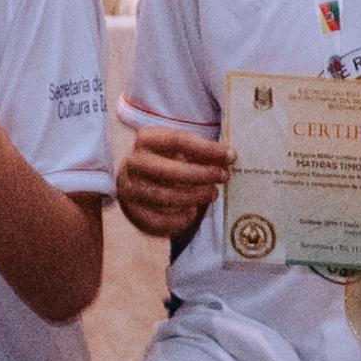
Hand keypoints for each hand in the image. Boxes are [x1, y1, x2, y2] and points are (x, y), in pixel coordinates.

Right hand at [112, 113, 233, 238]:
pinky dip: (179, 219)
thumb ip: (202, 152)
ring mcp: (129, 189)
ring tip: (212, 193)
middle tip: (224, 177)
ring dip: (195, 197)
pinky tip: (192, 212)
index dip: (208, 149)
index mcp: (146, 140)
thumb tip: (227, 158)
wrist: (136, 179)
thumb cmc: (167, 160)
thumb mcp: (181, 148)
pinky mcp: (132, 212)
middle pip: (170, 171)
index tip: (231, 156)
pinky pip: (158, 221)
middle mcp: (133, 163)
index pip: (178, 141)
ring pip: (165, 198)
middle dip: (202, 175)